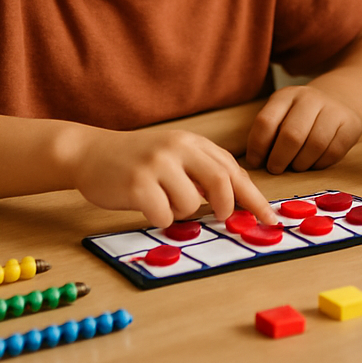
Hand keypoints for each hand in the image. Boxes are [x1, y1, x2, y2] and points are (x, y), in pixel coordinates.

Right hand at [67, 126, 276, 228]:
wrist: (91, 153)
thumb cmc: (138, 161)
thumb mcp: (175, 157)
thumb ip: (203, 173)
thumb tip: (235, 205)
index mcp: (193, 142)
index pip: (233, 170)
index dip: (254, 198)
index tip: (270, 220)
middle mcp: (179, 148)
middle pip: (222, 181)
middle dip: (227, 206)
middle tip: (223, 218)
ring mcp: (157, 164)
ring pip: (190, 205)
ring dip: (181, 213)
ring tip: (162, 201)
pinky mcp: (137, 183)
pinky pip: (163, 215)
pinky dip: (158, 219)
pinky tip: (145, 206)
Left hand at [246, 85, 361, 173]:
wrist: (336, 102)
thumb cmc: (298, 117)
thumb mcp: (279, 116)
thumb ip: (265, 135)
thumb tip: (251, 164)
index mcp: (286, 95)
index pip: (266, 122)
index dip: (257, 147)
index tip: (256, 162)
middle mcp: (310, 98)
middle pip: (292, 135)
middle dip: (279, 159)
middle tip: (276, 168)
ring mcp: (333, 109)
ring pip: (315, 145)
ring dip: (301, 164)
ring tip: (295, 166)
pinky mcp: (351, 124)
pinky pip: (333, 152)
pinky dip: (320, 164)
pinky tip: (313, 162)